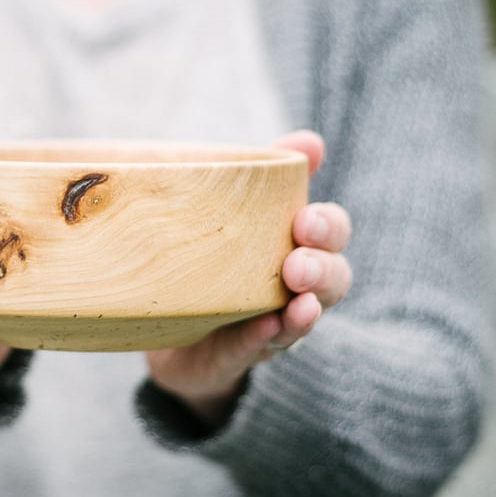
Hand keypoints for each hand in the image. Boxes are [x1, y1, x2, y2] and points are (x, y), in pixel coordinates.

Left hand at [145, 131, 351, 426]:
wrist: (163, 325)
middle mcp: (293, 291)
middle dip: (323, 270)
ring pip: (301, 322)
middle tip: (298, 264)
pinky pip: (254, 350)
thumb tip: (311, 141)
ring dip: (305, 312)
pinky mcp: (234, 355)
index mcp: (295, 247)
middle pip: (333, 281)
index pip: (331, 234)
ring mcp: (269, 327)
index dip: (328, 227)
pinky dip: (260, 338)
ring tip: (300, 303)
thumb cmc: (208, 256)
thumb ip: (267, 173)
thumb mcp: (231, 209)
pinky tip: (263, 326)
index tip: (305, 219)